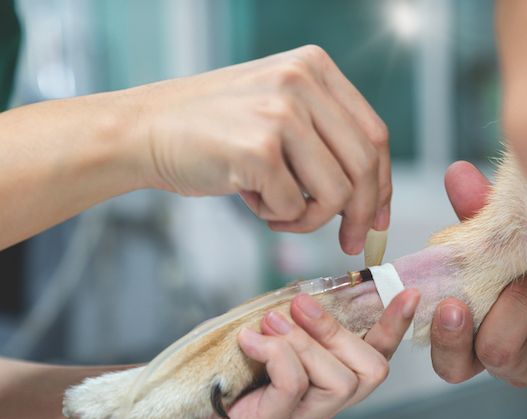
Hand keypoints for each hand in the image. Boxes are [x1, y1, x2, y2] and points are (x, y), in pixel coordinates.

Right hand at [129, 45, 390, 254]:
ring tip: (278, 212)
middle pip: (365, 165)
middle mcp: (302, 81)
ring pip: (336, 192)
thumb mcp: (277, 108)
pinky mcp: (258, 148)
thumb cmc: (211, 130)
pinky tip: (249, 199)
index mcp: (314, 67)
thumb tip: (370, 196)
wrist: (143, 131)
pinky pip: (294, 207)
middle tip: (350, 242)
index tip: (377, 217)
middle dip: (361, 215)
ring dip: (309, 219)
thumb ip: (323, 135)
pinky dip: (276, 217)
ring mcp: (281, 113)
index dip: (382, 184)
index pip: (374, 134)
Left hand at [177, 289, 418, 418]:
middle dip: (339, 331)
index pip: (376, 356)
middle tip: (300, 306)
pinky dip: (275, 353)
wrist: (172, 396)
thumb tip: (313, 297)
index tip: (406, 292)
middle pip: (370, 372)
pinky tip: (249, 341)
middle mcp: (321, 406)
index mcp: (327, 380)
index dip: (395, 326)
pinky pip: (294, 385)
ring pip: (339, 381)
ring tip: (269, 324)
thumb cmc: (222, 360)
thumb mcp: (268, 329)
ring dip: (305, 342)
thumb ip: (296, 318)